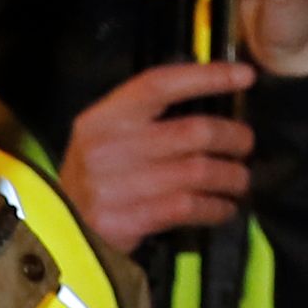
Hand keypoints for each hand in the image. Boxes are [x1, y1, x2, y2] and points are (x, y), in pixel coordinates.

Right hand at [62, 62, 257, 249]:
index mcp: (104, 118)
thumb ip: (149, 117)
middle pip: (191, 132)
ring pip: (197, 172)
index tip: (245, 76)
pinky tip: (225, 207)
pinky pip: (188, 207)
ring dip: (231, 175)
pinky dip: (216, 207)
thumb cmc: (98, 176)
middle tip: (245, 142)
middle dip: (231, 136)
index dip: (206, 77)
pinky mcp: (126, 221)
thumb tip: (214, 98)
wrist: (62, 231)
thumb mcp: (107, 136)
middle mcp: (108, 147)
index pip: (159, 85)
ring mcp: (115, 186)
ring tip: (240, 178)